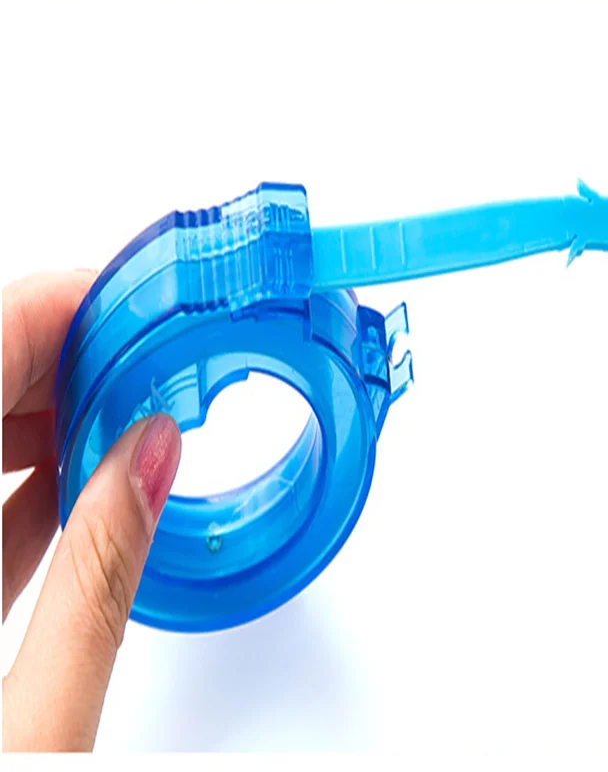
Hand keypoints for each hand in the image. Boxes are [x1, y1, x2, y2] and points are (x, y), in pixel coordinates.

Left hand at [2, 272, 181, 750]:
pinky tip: (95, 475)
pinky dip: (34, 476)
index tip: (136, 295)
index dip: (55, 307)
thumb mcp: (30, 730)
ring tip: (145, 413)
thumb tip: (155, 459)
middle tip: (160, 357)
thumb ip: (99, 573)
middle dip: (74, 357)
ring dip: (60, 414)